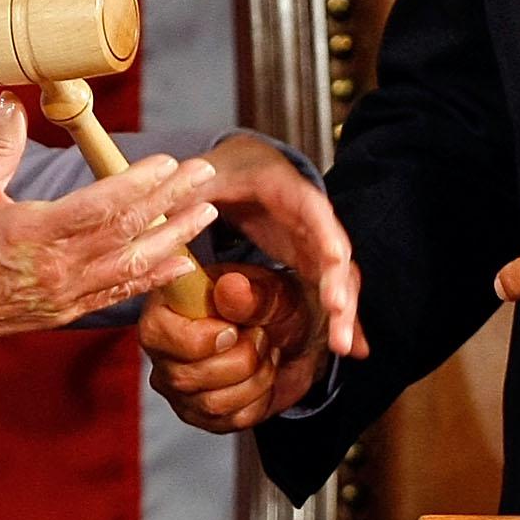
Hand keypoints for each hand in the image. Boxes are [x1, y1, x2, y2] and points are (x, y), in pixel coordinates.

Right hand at [0, 96, 217, 349]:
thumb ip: (0, 148)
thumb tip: (13, 101)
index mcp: (32, 232)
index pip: (99, 206)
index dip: (138, 185)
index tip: (168, 162)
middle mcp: (56, 266)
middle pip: (127, 231)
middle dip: (172, 201)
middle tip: (205, 175)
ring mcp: (65, 293)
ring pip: (133, 266)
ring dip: (175, 238)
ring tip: (207, 213)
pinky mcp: (67, 312)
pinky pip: (119, 295)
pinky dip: (154, 279)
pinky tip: (182, 263)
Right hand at [143, 263, 336, 431]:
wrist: (297, 338)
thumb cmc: (273, 307)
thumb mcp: (275, 291)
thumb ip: (253, 293)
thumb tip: (230, 288)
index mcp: (166, 308)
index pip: (157, 335)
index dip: (202, 339)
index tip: (234, 329)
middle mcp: (164, 351)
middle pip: (185, 377)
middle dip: (242, 359)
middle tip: (261, 336)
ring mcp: (179, 387)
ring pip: (212, 404)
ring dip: (256, 378)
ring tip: (264, 354)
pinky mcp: (201, 415)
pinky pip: (231, 420)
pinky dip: (261, 399)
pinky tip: (262, 375)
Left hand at [198, 135, 365, 359]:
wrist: (245, 170)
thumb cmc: (227, 173)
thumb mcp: (204, 179)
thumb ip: (189, 196)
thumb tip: (166, 211)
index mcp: (286, 190)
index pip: (312, 209)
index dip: (325, 233)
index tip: (335, 258)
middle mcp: (311, 217)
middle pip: (334, 251)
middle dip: (340, 285)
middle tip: (338, 318)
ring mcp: (314, 242)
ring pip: (338, 276)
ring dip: (343, 311)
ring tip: (344, 347)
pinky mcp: (310, 263)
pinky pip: (330, 291)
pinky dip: (341, 318)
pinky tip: (354, 348)